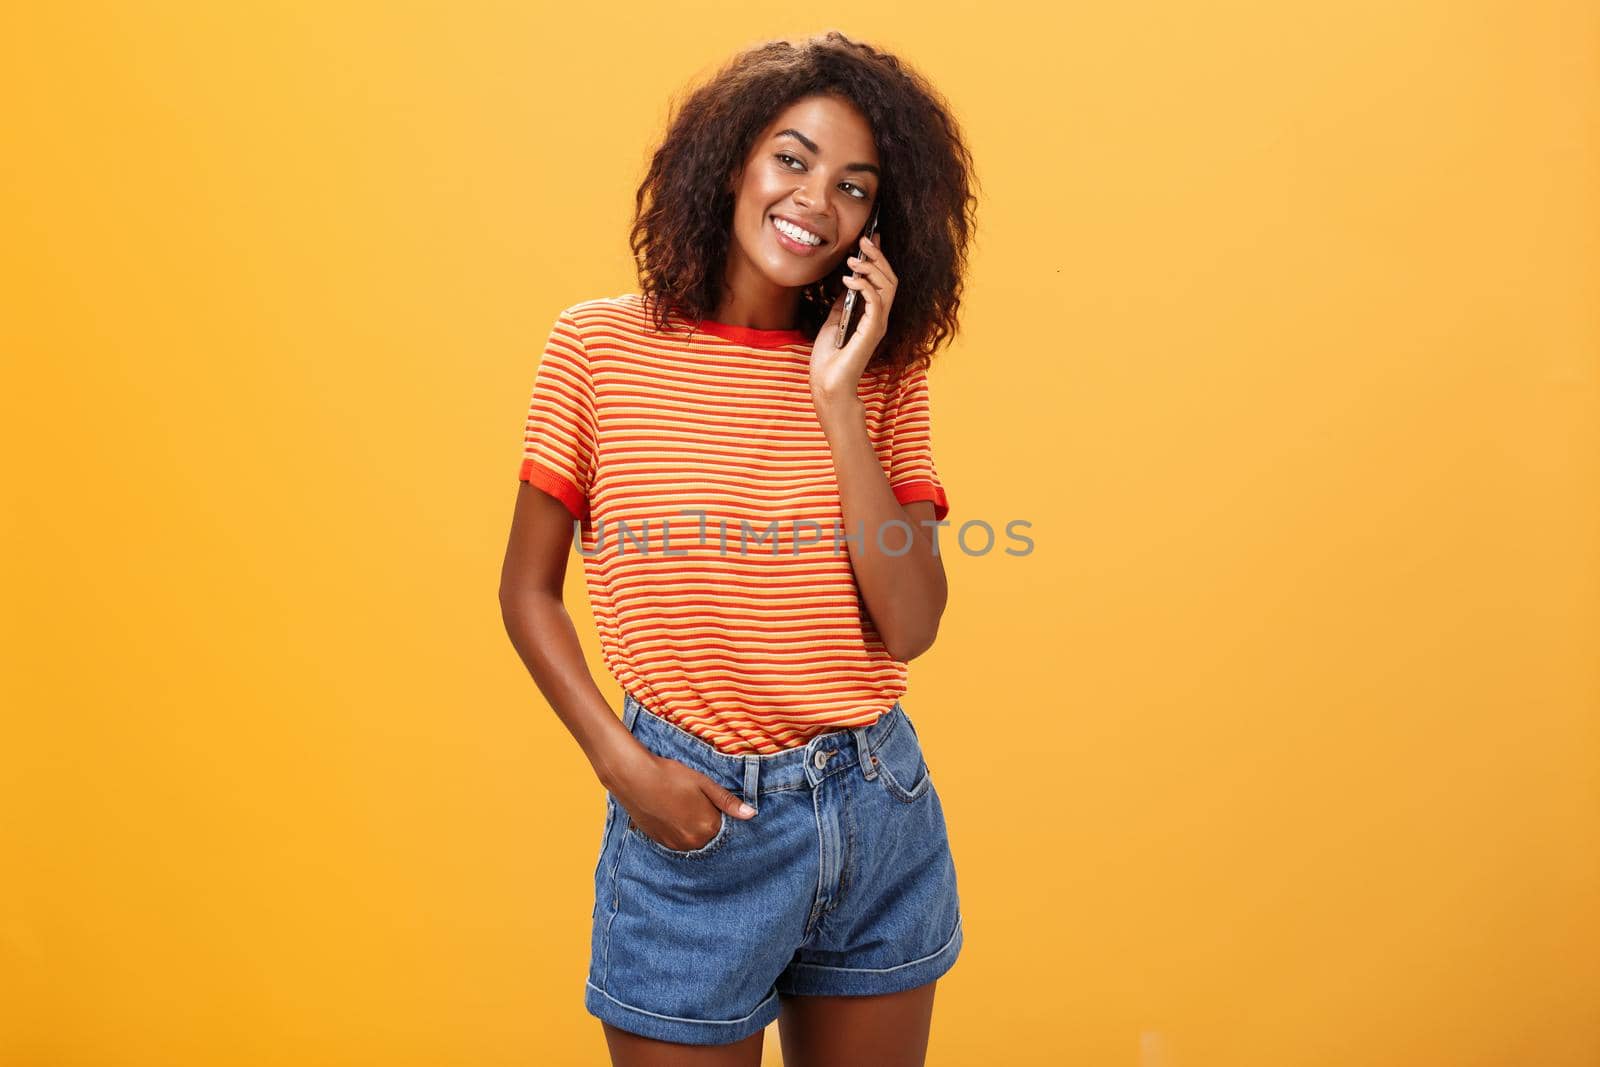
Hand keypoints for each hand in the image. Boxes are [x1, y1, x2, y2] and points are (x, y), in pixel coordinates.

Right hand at [612, 752, 755, 851]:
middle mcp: (694, 841)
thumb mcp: (704, 783)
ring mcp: (676, 845)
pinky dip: (679, 831)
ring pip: (694, 840)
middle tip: (694, 801)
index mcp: (708, 826)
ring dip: (693, 828)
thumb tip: (751, 814)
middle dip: (707, 822)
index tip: (712, 802)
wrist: (635, 778)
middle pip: (710, 836)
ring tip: (681, 806)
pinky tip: (671, 813)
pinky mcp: (661, 842)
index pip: (726, 827)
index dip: (720, 813)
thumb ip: (728, 802)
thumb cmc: (671, 776)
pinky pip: (678, 842)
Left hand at [811, 231, 897, 406]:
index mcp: (872, 314)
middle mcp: (880, 318)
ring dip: (871, 268)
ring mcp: (878, 325)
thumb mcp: (833, 320)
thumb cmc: (829, 358)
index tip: (871, 238)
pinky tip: (848, 279)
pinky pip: (876, 302)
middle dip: (878, 256)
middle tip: (864, 241)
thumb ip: (843, 303)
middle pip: (890, 279)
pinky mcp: (872, 332)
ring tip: (852, 259)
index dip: (879, 257)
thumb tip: (845, 281)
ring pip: (888, 286)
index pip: (883, 280)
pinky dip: (864, 286)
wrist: (827, 384)